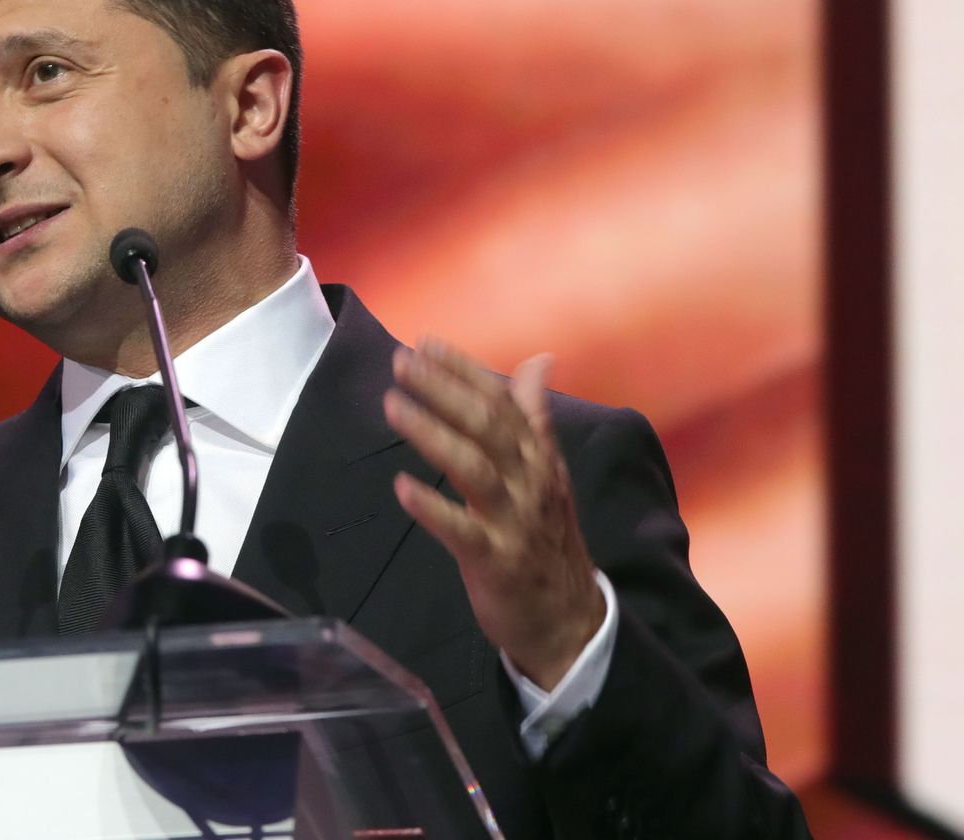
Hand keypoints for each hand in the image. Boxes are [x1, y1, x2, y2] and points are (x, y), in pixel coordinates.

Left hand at [384, 341, 606, 689]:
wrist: (570, 620)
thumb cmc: (545, 537)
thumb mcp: (547, 472)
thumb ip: (535, 415)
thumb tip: (540, 359)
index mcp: (539, 458)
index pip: (504, 402)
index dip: (465, 370)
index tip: (425, 343)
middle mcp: (531, 483)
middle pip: (488, 426)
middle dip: (444, 389)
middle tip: (401, 362)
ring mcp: (515, 522)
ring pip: (475, 468)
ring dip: (433, 433)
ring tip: (393, 406)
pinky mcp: (496, 561)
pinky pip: (462, 531)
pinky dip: (432, 507)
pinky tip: (401, 487)